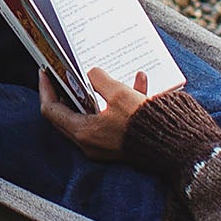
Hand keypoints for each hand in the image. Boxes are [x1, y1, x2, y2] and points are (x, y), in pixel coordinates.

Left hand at [39, 65, 163, 161]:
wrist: (175, 147)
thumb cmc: (144, 123)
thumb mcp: (119, 93)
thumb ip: (100, 79)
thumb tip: (92, 73)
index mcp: (83, 132)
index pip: (51, 110)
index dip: (46, 89)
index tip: (44, 72)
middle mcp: (91, 143)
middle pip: (69, 114)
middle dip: (68, 91)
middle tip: (66, 72)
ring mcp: (106, 145)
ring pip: (95, 113)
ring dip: (100, 93)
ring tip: (104, 73)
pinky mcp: (122, 143)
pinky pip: (117, 119)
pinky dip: (123, 101)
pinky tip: (140, 80)